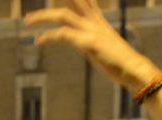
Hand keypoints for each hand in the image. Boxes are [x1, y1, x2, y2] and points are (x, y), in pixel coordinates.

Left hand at [26, 0, 161, 91]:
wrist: (134, 70)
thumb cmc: (121, 63)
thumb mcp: (105, 47)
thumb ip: (91, 40)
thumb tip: (83, 43)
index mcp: (98, 22)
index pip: (85, 0)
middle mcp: (94, 22)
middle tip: (34, 8)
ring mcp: (91, 31)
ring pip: (62, 14)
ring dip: (43, 16)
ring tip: (27, 21)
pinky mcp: (88, 43)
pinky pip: (64, 35)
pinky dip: (49, 37)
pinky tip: (38, 41)